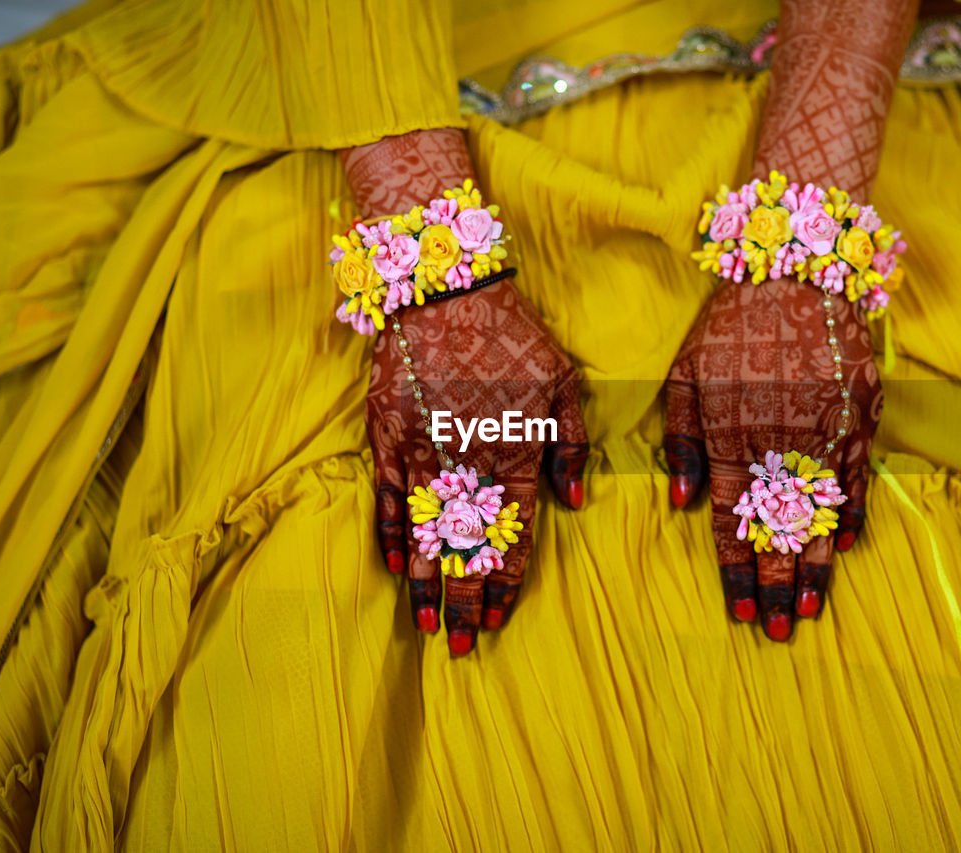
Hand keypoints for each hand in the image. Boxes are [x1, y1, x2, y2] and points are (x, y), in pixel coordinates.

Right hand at [340, 128, 587, 656]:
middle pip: (466, 547)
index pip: (512, 534)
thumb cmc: (512, 335)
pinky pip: (389, 496)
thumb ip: (570, 444)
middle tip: (459, 646)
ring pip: (427, 532)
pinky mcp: (387, 433)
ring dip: (427, 582)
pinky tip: (394, 567)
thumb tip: (573, 500)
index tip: (497, 620)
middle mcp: (468, 463)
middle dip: (464, 601)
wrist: (445, 289)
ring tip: (426, 624)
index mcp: (515, 453)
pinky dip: (392, 533)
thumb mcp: (562, 381)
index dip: (504, 581)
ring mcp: (423, 451)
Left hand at [663, 279, 880, 639]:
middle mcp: (779, 443)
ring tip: (811, 610)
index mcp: (731, 436)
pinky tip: (846, 548)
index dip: (737, 569)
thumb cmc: (730, 326)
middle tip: (778, 630)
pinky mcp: (861, 415)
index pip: (733, 520)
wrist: (796, 271)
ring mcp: (825, 432)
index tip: (741, 611)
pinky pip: (858, 477)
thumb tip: (683, 503)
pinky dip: (853, 514)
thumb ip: (683, 442)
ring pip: (820, 515)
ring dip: (815, 566)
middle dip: (777, 585)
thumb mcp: (685, 376)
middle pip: (778, 530)